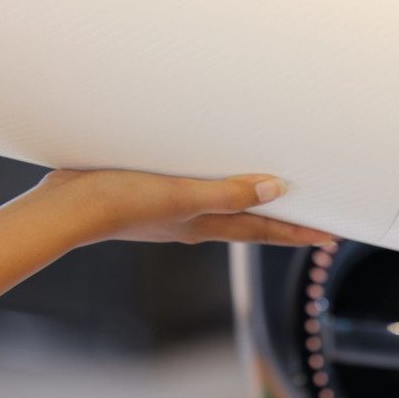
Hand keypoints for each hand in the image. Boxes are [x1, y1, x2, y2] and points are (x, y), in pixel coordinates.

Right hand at [36, 168, 334, 246]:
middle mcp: (192, 220)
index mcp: (204, 223)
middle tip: (310, 210)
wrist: (67, 207)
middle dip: (279, 216)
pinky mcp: (148, 188)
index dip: (298, 233)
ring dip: (247, 194)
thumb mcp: (182, 196)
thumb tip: (276, 190)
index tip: (331, 236)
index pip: (263, 231)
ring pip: (221, 200)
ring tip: (268, 181)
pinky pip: (193, 183)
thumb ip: (229, 193)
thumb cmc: (122, 204)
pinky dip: (211, 176)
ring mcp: (169, 207)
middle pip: (248, 219)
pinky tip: (205, 161)